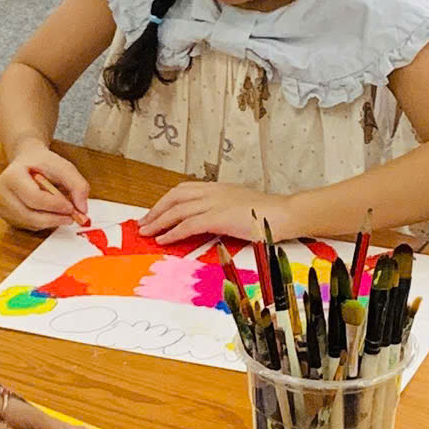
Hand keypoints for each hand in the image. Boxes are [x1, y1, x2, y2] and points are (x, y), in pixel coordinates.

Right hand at [0, 143, 89, 228]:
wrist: (26, 162)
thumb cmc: (42, 163)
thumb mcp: (63, 166)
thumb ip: (77, 185)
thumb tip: (82, 209)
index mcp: (11, 176)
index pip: (34, 198)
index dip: (55, 205)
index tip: (71, 207)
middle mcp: (1, 192)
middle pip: (30, 215)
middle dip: (54, 218)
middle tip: (71, 217)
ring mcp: (0, 206)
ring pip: (30, 223)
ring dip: (50, 222)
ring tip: (62, 214)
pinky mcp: (5, 216)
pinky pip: (27, 226)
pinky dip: (42, 223)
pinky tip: (50, 214)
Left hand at [140, 182, 290, 246]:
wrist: (285, 214)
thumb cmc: (269, 215)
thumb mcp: (242, 207)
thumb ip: (225, 210)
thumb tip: (212, 222)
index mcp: (219, 188)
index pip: (184, 190)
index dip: (166, 201)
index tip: (155, 213)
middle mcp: (213, 192)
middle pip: (175, 197)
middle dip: (156, 210)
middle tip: (143, 224)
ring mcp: (215, 203)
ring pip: (177, 210)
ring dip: (158, 222)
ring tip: (147, 233)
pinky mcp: (218, 217)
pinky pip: (188, 224)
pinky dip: (172, 232)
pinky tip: (163, 240)